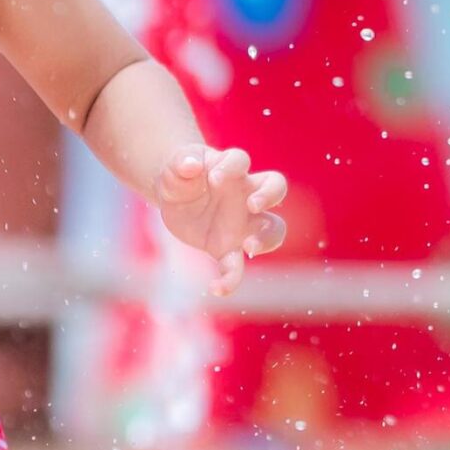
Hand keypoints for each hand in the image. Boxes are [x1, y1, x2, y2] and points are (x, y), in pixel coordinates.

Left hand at [152, 144, 287, 295]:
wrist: (174, 197)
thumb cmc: (181, 176)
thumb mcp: (174, 167)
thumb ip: (181, 163)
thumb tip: (191, 165)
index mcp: (230, 169)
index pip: (240, 161)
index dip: (232, 167)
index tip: (214, 178)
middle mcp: (245, 194)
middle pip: (276, 187)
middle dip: (269, 196)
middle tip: (252, 205)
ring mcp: (242, 223)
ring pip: (273, 228)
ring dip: (268, 238)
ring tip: (248, 247)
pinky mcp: (228, 247)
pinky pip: (237, 266)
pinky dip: (231, 279)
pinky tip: (217, 288)